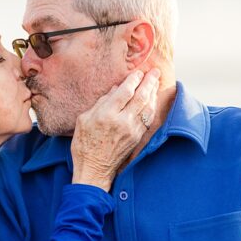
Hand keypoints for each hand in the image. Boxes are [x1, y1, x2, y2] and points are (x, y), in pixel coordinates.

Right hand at [71, 68, 160, 190]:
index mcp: (107, 115)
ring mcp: (132, 130)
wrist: (94, 169)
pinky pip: (148, 118)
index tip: (137, 72)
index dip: (133, 80)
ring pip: (148, 107)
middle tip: (155, 72)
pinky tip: (153, 99)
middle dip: (149, 82)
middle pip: (141, 97)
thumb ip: (100, 103)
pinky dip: (152, 106)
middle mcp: (122, 121)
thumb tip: (115, 90)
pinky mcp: (137, 138)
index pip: (125, 92)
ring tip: (156, 82)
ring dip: (153, 93)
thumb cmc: (84, 144)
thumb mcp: (84, 119)